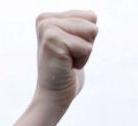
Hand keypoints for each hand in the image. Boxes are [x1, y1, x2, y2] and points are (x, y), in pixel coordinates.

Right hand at [7, 11, 97, 125]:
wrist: (52, 97)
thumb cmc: (66, 73)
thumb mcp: (74, 42)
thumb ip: (80, 26)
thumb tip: (93, 14)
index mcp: (48, 17)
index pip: (90, 16)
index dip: (86, 38)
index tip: (69, 51)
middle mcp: (45, 20)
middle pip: (92, 20)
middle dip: (87, 43)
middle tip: (69, 58)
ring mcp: (48, 29)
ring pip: (91, 31)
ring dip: (85, 52)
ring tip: (68, 62)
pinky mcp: (54, 41)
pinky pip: (87, 46)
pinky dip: (82, 61)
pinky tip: (67, 67)